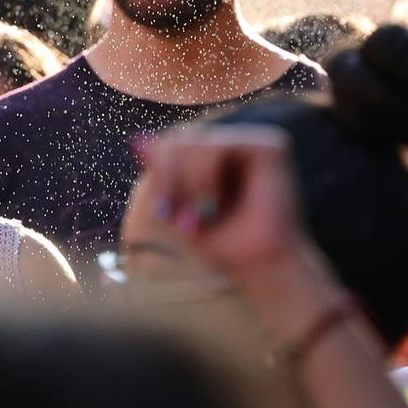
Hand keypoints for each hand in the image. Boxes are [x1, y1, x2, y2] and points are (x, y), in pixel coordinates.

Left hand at [144, 126, 332, 318]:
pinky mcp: (270, 145)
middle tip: (177, 215)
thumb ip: (162, 175)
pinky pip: (218, 145)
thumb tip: (137, 138)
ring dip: (188, 182)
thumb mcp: (179, 209)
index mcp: (218, 158)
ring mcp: (255, 142)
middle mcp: (238, 145)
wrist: (260, 271)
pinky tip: (217, 200)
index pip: (173, 144)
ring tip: (203, 213)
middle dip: (169, 177)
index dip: (159, 171)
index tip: (162, 212)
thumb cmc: (225, 246)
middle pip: (180, 137)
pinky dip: (204, 175)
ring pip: (194, 139)